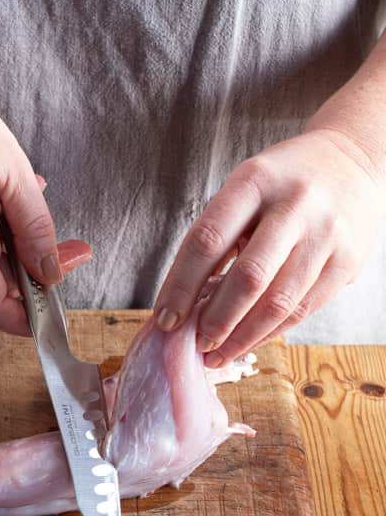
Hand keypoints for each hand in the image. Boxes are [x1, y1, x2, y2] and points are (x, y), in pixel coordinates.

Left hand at [153, 128, 382, 365]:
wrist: (351, 161)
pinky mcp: (348, 261)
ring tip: (217, 354)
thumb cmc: (279, 184)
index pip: (207, 241)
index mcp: (253, 181)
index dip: (181, 286)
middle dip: (216, 320)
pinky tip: (248, 342)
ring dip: (242, 337)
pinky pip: (303, 310)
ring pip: (279, 302)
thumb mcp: (242, 191)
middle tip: (195, 344)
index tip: (165, 319)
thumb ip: (215, 239)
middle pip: (248, 278)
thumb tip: (182, 303)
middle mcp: (294, 205)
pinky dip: (270, 333)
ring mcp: (327, 234)